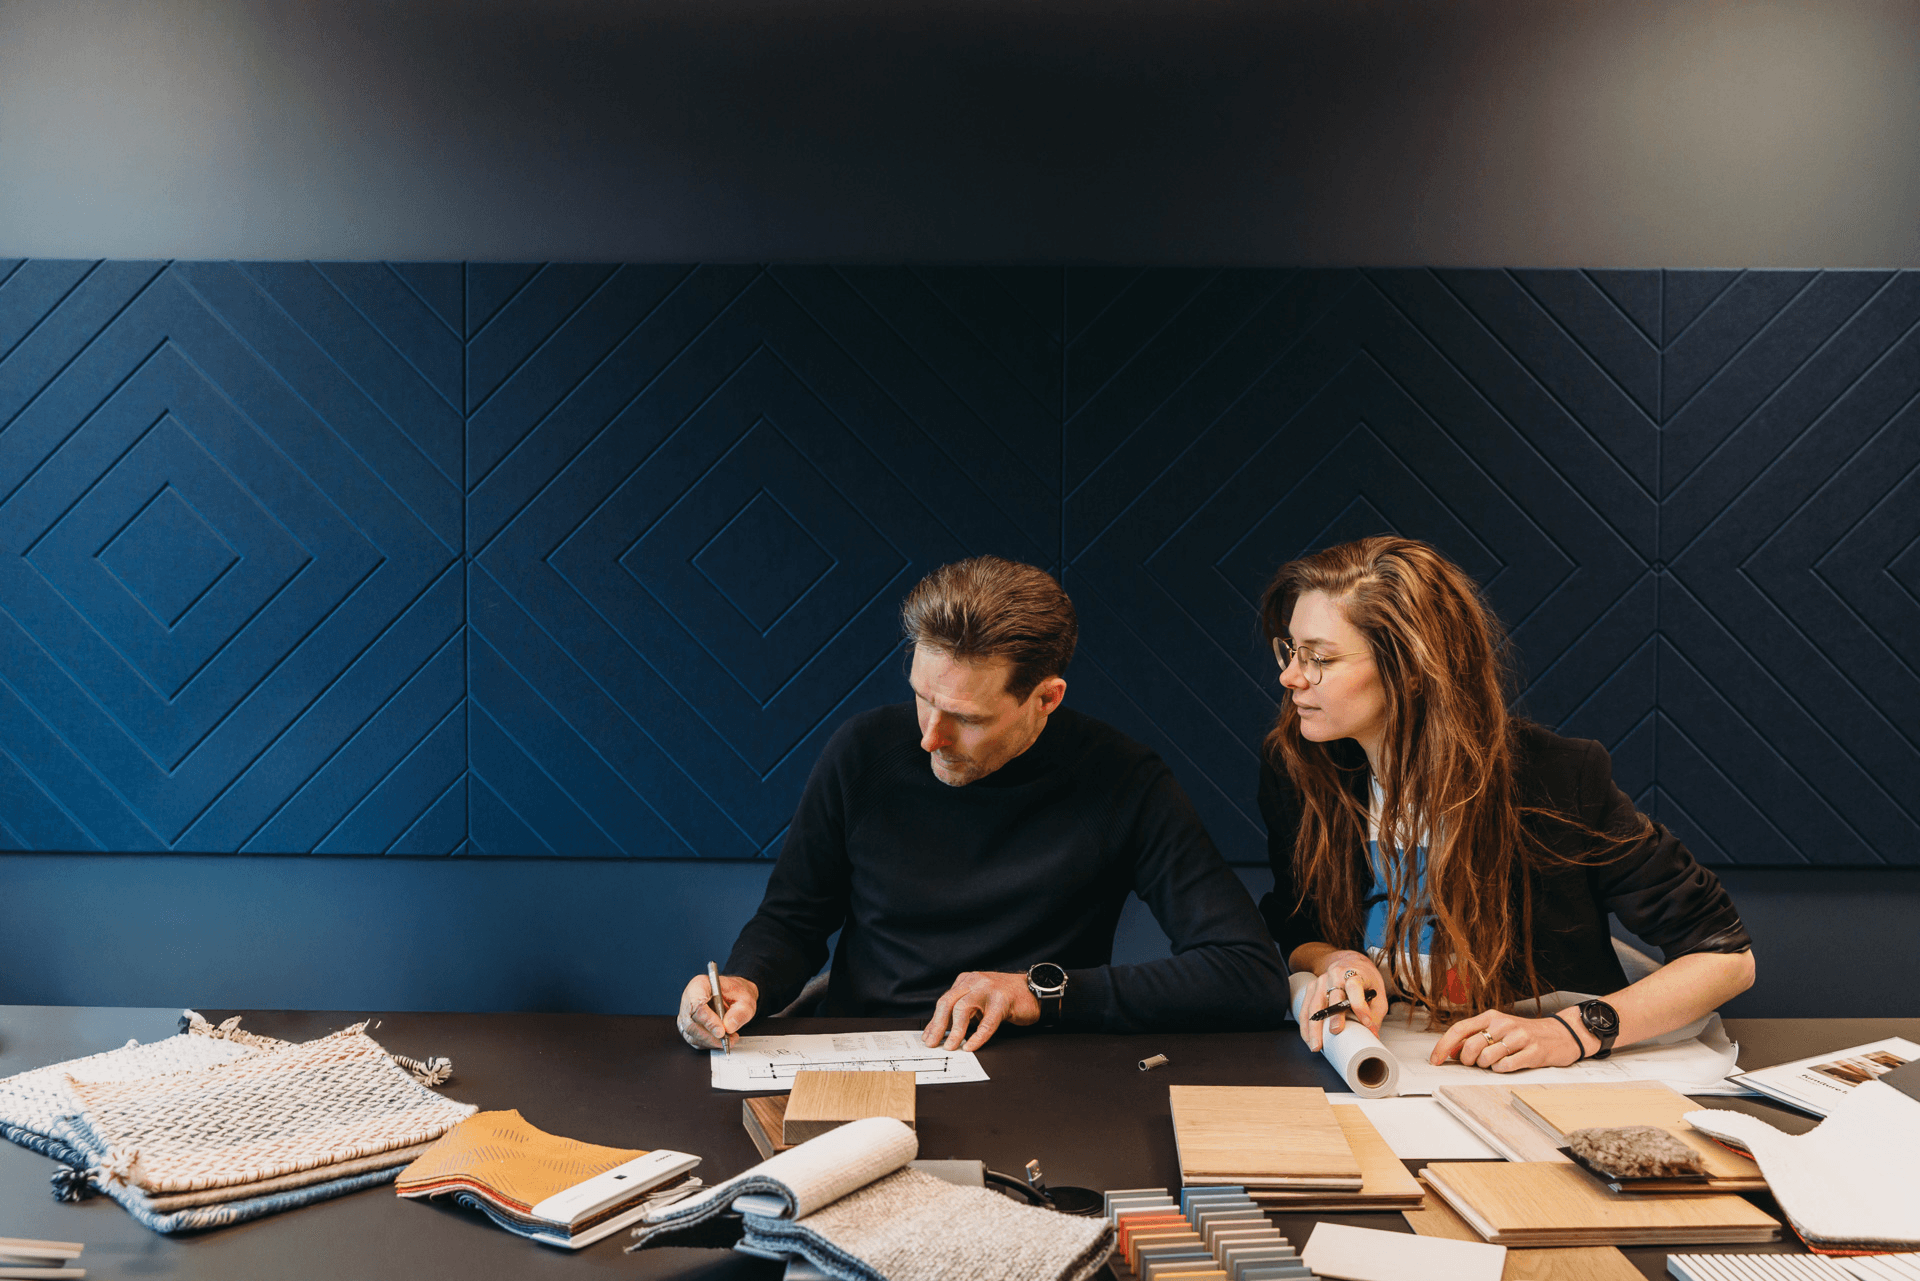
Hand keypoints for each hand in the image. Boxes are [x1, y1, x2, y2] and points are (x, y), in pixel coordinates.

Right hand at [677, 972, 757, 1049]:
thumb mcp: (746, 999)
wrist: (735, 995)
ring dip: (711, 1041)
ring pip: (691, 1034)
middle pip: (690, 1023)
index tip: (721, 1031)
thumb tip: (729, 1026)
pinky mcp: (690, 1027)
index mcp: (700, 985)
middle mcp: (689, 999)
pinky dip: (709, 1043)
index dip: (707, 1020)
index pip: (696, 1005)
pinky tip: (722, 1040)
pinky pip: (694, 1040)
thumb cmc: (737, 993)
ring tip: (729, 1039)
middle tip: (727, 1039)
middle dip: (709, 1035)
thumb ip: (739, 1012)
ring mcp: (687, 1014)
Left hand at [922, 971, 1038, 1051]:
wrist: (1035, 990)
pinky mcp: (1002, 1000)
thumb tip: (943, 1032)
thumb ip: (964, 1011)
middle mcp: (974, 981)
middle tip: (932, 1043)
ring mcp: (988, 989)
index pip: (945, 1001)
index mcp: (966, 981)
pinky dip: (977, 1036)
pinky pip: (987, 1021)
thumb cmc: (1007, 999)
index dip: (934, 1021)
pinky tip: (971, 1045)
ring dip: (955, 1030)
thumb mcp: (980, 1001)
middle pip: (948, 1002)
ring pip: (963, 1008)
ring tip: (951, 1046)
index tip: (928, 1037)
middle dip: (937, 1025)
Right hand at [1300, 951, 1387, 1051]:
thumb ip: (1375, 1014)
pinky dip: (1306, 1025)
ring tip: (1317, 1045)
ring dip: (1314, 1026)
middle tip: (1335, 1032)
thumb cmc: (1365, 981)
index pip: (1355, 988)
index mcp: (1354, 974)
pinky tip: (1308, 1038)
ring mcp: (1321, 981)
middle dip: (1334, 1015)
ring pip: (1315, 1005)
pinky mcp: (1312, 987)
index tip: (1366, 1022)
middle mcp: (1336, 975)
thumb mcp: (1378, 994)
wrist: (1349, 962)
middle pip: (1333, 996)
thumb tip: (1372, 1035)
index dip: (1360, 1005)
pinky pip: (1305, 1008)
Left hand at [1430, 1009, 1588, 1070]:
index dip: (1443, 1046)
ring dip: (1487, 1066)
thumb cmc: (1525, 1033)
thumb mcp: (1498, 1029)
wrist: (1560, 1034)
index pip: (1459, 1029)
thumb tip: (1451, 1051)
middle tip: (1475, 1063)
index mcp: (1491, 1016)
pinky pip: (1506, 1067)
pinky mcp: (1533, 1052)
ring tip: (1498, 1061)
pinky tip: (1509, 1064)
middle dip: (1467, 1061)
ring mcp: (1519, 1038)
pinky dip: (1502, 1070)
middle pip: (1470, 1046)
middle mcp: (1503, 1024)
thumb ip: (1475, 1037)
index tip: (1435, 1060)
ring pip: (1486, 1059)